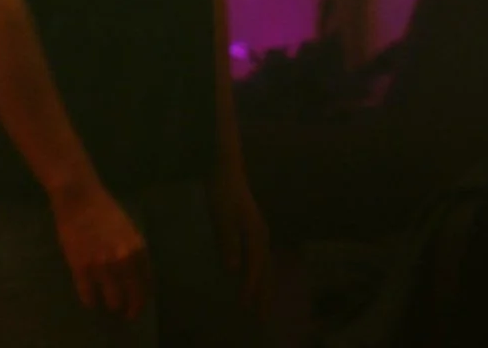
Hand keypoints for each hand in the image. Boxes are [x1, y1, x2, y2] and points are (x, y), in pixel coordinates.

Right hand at [50, 185, 150, 319]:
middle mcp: (124, 262)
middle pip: (132, 298)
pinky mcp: (81, 267)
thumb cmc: (104, 210)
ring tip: (106, 304)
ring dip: (111, 305)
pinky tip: (90, 300)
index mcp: (139, 251)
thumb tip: (135, 278)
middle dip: (129, 309)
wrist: (78, 197)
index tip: (138, 306)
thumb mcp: (129, 232)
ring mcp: (102, 266)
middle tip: (124, 312)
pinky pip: (88, 294)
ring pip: (112, 300)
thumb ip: (134, 254)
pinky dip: (90, 300)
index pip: (147, 286)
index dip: (142, 300)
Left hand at [211, 166, 270, 309]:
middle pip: (266, 271)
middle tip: (262, 317)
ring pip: (265, 265)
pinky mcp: (253, 229)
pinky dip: (261, 273)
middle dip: (264, 294)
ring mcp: (260, 232)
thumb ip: (228, 242)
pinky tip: (255, 278)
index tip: (246, 307)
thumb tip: (233, 269)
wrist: (226, 169)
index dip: (251, 288)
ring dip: (264, 286)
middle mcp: (262, 236)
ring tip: (262, 304)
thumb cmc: (221, 192)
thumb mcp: (222, 216)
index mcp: (256, 235)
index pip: (255, 268)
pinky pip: (261, 257)